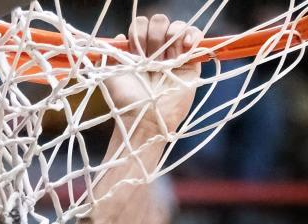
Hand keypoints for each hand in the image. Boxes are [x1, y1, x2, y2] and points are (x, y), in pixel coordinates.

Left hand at [106, 15, 202, 136]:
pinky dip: (192, 34)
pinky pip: (196, 36)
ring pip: (177, 27)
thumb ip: (111, 55)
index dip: (138, 32)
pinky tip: (185, 45)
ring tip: (167, 59)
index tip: (136, 52)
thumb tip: (119, 36)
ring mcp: (175, 56)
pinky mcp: (191, 63)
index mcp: (139, 50)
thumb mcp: (111, 75)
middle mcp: (157, 51)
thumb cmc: (126, 99)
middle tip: (151, 59)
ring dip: (171, 37)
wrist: (144, 117)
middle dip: (154, 35)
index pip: (141, 25)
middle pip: (159, 22)